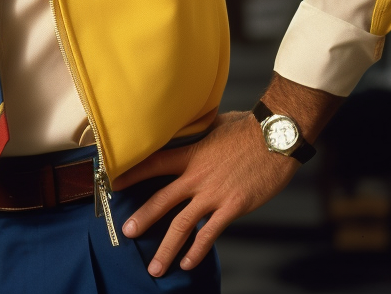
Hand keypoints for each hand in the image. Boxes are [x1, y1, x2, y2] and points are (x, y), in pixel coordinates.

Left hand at [113, 110, 296, 276]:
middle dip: (143, 218)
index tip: (114, 182)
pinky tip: (187, 263)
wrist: (276, 137)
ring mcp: (214, 194)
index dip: (132, 173)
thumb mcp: (214, 125)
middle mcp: (196, 176)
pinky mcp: (233, 207)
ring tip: (155, 267)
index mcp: (190, 154)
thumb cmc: (247, 127)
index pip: (154, 163)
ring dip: (166, 247)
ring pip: (183, 225)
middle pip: (162, 200)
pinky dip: (197, 251)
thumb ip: (198, 132)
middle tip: (126, 233)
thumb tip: (188, 124)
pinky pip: (210, 234)